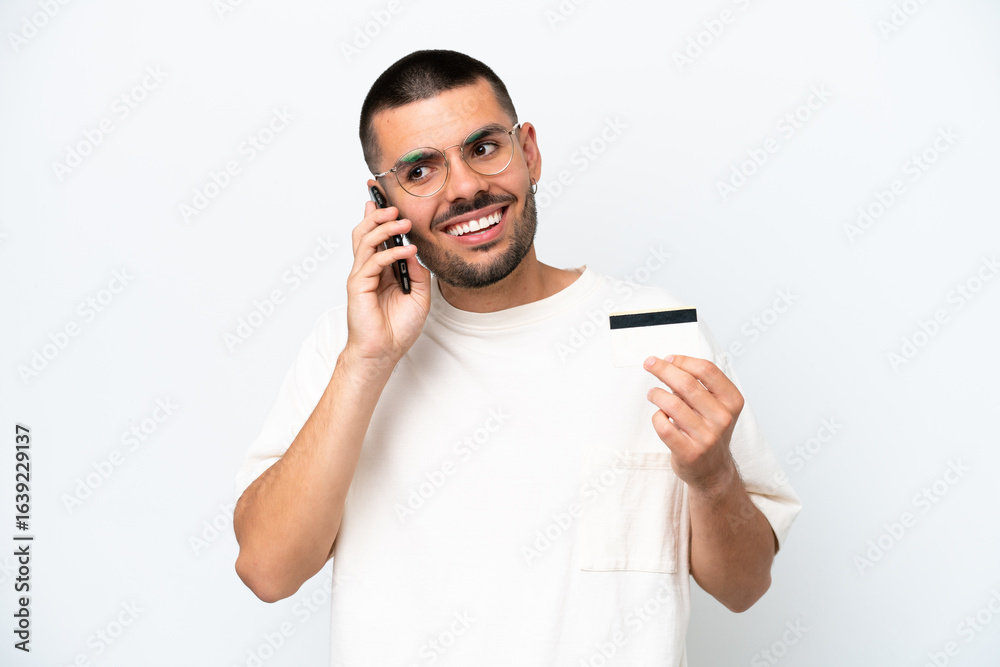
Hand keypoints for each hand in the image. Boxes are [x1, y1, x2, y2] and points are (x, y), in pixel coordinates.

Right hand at [344, 201, 430, 363]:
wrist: (384, 352)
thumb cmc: (398, 328)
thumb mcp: (420, 296)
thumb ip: (417, 272)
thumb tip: (414, 250)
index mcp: (381, 270)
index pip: (376, 236)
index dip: (378, 217)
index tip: (386, 200)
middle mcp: (369, 270)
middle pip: (365, 232)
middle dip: (378, 215)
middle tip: (395, 207)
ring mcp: (362, 276)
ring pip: (366, 240)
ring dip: (385, 228)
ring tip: (403, 223)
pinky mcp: (359, 285)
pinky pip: (374, 261)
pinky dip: (392, 252)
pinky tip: (408, 251)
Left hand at [643, 355, 743, 490]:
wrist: (713, 470)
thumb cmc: (710, 431)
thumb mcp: (717, 406)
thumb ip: (700, 385)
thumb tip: (669, 362)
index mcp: (732, 401)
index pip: (706, 370)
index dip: (683, 360)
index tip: (667, 358)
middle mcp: (722, 418)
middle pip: (687, 384)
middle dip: (663, 370)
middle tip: (649, 364)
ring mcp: (707, 437)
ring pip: (672, 404)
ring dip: (656, 394)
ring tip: (652, 394)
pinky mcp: (689, 452)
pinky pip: (663, 426)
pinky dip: (657, 417)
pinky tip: (660, 416)